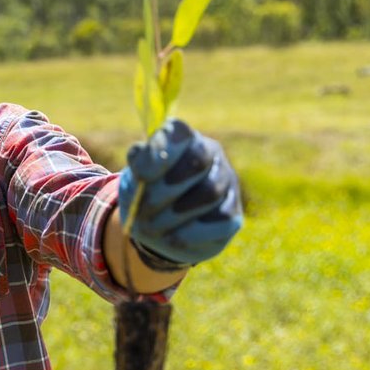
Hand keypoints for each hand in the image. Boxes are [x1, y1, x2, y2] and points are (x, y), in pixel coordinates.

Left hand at [116, 119, 242, 265]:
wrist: (159, 227)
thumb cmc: (145, 193)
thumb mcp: (135, 176)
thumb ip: (139, 163)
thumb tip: (143, 158)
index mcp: (183, 138)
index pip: (179, 132)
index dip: (161, 151)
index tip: (142, 175)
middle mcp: (210, 153)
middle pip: (197, 161)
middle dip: (164, 189)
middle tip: (142, 209)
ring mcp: (227, 182)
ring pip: (209, 192)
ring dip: (174, 214)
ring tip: (151, 227)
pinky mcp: (234, 214)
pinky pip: (220, 220)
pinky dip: (191, 232)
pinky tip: (172, 237)